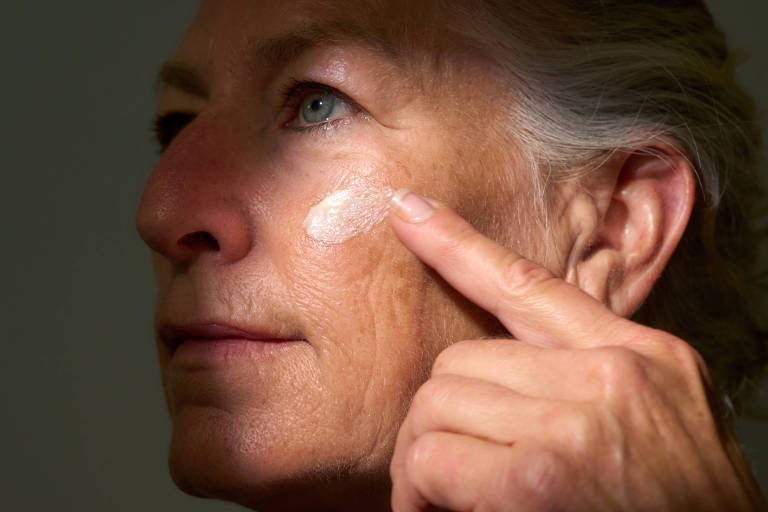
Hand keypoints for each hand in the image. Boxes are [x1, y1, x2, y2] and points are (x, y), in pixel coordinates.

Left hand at [387, 190, 765, 511]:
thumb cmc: (687, 506)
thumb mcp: (664, 416)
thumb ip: (593, 377)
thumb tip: (510, 374)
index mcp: (639, 353)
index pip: (528, 283)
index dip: (458, 243)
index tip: (410, 211)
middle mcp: (609, 376)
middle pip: (460, 359)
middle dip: (439, 415)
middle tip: (444, 464)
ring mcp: (574, 424)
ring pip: (436, 403)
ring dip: (424, 456)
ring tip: (442, 496)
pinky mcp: (537, 479)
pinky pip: (434, 458)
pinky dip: (420, 492)